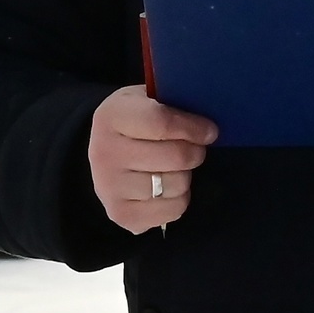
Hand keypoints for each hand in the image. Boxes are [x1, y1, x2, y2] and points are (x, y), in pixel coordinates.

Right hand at [88, 85, 216, 232]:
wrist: (107, 151)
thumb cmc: (140, 120)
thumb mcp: (152, 98)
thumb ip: (177, 103)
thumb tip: (210, 125)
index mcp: (112, 116)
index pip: (162, 123)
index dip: (194, 128)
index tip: (210, 131)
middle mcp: (104, 153)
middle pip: (175, 157)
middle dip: (195, 152)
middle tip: (194, 149)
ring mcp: (108, 187)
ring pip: (177, 185)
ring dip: (186, 176)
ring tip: (175, 168)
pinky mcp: (119, 214)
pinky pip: (172, 211)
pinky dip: (180, 200)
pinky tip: (168, 188)